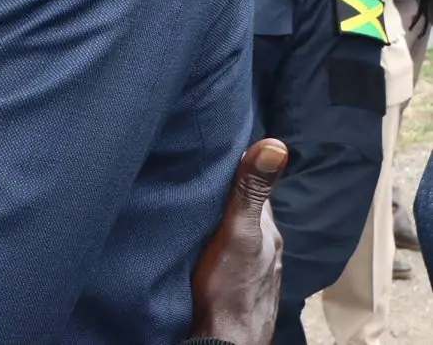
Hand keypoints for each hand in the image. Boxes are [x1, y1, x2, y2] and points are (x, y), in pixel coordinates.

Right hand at [190, 138, 288, 344]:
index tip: (212, 147)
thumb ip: (251, 191)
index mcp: (267, 231)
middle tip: (194, 172)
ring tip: (192, 202)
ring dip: (218, 219)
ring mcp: (251, 269)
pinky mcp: (235, 285)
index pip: (252, 187)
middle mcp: (264, 248)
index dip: (234, 167)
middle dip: (224, 193)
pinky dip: (213, 241)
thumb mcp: (238, 233)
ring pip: (235, 233)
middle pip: (243, 210)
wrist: (225, 343)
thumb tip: (278, 145)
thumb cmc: (228, 290)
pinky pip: (225, 252)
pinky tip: (197, 242)